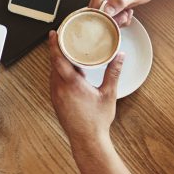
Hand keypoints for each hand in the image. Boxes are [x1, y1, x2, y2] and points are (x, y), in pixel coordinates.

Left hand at [48, 30, 123, 144]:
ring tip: (70, 55)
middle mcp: (59, 88)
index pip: (58, 58)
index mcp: (71, 83)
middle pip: (54, 63)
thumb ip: (113, 72)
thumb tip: (120, 56)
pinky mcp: (56, 100)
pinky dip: (60, 73)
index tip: (53, 33)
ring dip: (60, 63)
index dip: (54, 44)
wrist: (87, 140)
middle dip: (59, 50)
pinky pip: (54, 81)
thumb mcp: (108, 94)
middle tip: (65, 39)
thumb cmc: (97, 120)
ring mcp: (55, 95)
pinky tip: (70, 73)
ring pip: (54, 72)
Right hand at [89, 0, 163, 26]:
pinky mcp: (110, 1)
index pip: (96, 5)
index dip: (105, 16)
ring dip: (116, 19)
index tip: (119, 18)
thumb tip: (107, 11)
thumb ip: (120, 0)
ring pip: (103, 15)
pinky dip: (118, 18)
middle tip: (125, 15)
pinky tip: (126, 12)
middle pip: (98, 12)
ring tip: (127, 12)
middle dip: (112, 18)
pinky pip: (109, 15)